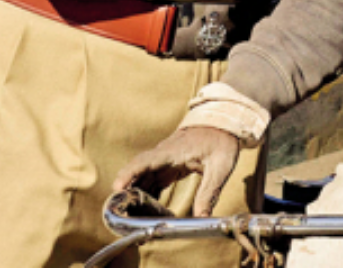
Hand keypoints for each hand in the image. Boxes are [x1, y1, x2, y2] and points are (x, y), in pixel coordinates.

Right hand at [112, 127, 239, 217]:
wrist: (225, 123)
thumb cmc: (222, 140)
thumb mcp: (221, 167)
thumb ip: (209, 192)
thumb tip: (202, 218)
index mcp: (174, 151)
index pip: (145, 161)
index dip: (129, 173)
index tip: (117, 188)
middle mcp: (165, 154)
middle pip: (139, 171)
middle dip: (127, 190)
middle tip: (122, 212)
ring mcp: (165, 159)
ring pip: (144, 177)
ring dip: (137, 193)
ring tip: (133, 216)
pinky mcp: (169, 164)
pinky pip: (153, 179)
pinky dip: (148, 192)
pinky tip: (149, 208)